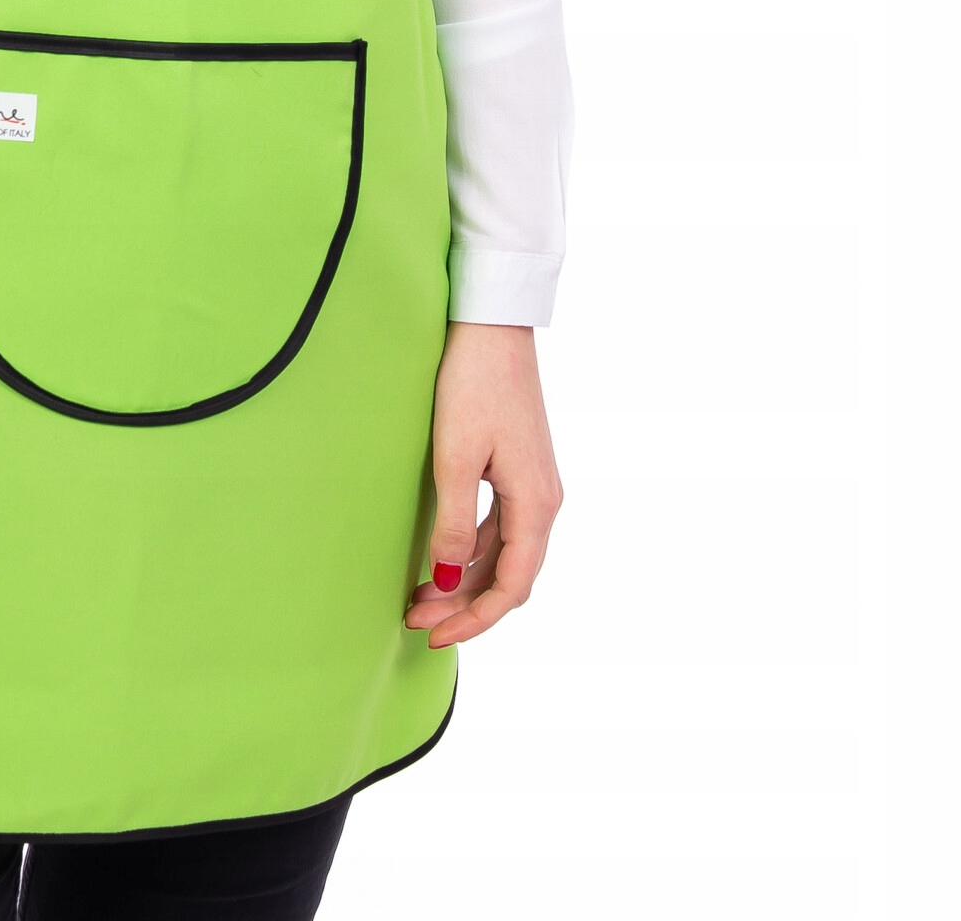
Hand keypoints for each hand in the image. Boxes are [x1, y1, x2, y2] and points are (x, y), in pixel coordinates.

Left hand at [404, 321, 562, 647]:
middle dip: (464, 605)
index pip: (512, 586)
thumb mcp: (455, 457)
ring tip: (418, 595)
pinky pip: (499, 527)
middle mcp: (544, 500)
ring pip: (503, 553)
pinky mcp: (518, 467)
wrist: (490, 324)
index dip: (475, 619)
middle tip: (416, 620)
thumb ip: (452, 524)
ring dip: (464, 579)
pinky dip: (471, 550)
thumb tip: (444, 581)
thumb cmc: (473, 384)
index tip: (435, 636)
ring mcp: (533, 483)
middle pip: (509, 575)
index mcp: (536, 504)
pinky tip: (440, 555)